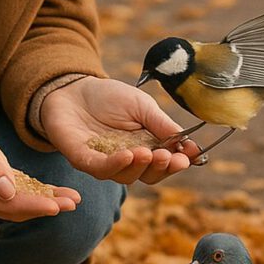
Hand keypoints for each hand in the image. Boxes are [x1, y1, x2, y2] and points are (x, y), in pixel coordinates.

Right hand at [0, 105, 79, 221]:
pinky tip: (59, 192)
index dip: (32, 205)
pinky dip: (40, 192)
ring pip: (21, 202)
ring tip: (73, 199)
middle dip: (46, 206)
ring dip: (47, 201)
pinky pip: (20, 191)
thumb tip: (7, 192)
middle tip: (73, 203)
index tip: (55, 206)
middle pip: (17, 208)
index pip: (5, 203)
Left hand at [40, 76, 200, 184]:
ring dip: (140, 167)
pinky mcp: (83, 160)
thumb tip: (192, 145)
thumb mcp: (142, 106)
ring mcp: (104, 162)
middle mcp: (127, 160)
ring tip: (148, 152)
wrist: (72, 87)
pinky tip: (128, 155)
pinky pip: (101, 169)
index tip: (190, 157)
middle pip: (148, 175)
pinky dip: (116, 165)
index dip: (177, 163)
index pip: (165, 163)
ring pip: (127, 176)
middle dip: (162, 168)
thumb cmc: (108, 97)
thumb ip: (163, 125)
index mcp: (145, 147)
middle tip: (170, 157)